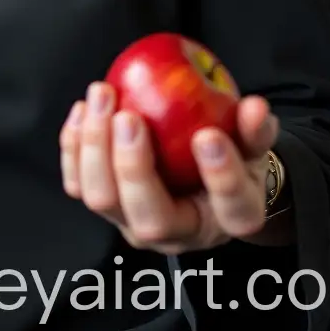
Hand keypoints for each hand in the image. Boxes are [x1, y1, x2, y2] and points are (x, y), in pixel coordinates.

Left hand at [59, 81, 277, 254]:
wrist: (194, 171)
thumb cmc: (227, 154)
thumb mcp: (251, 143)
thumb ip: (255, 129)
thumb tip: (256, 108)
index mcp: (225, 219)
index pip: (231, 210)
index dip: (220, 177)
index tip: (207, 136)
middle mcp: (176, 233)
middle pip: (150, 219)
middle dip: (133, 167)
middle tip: (129, 117)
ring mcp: (133, 222)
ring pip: (103, 201)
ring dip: (94, 147)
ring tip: (102, 97)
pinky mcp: (105, 204)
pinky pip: (77, 184)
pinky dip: (73, 147)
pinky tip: (82, 110)